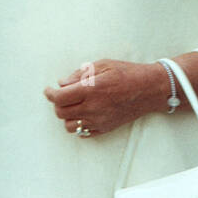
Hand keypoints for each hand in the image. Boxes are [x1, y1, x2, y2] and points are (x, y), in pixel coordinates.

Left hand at [44, 59, 168, 137]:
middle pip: (61, 113)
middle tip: (61, 95)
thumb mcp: (103, 64)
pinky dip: (78, 124)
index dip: (50, 94)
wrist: (149, 89)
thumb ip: (80, 74)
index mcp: (91, 90)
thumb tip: (62, 83)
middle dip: (57, 103)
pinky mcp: (105, 128)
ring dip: (67, 115)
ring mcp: (99, 121)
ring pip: (70, 126)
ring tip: (72, 105)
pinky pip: (83, 133)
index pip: (60, 97)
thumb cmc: (127, 73)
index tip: (48, 90)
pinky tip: (83, 113)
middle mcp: (93, 108)